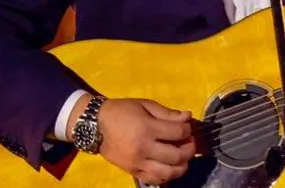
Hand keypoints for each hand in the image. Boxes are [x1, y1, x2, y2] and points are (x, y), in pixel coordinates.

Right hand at [67, 95, 194, 184]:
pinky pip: (155, 179)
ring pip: (168, 172)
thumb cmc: (121, 111)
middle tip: (189, 143)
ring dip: (181, 166)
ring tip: (183, 158)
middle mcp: (144, 148)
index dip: (188, 130)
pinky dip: (167, 176)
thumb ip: (167, 113)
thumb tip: (187, 116)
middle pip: (177, 155)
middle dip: (189, 149)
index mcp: (147, 128)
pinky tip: (170, 168)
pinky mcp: (132, 171)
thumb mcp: (145, 105)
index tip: (187, 127)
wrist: (95, 126)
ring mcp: (138, 162)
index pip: (178, 133)